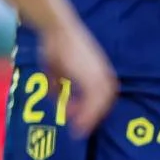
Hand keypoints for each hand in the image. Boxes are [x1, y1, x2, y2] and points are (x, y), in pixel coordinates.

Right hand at [39, 18, 115, 136]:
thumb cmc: (55, 46)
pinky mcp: (93, 79)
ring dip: (90, 118)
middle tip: (81, 128)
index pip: (101, 96)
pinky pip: (95, 102)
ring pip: (101, 105)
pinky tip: (80, 121)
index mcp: (98, 72)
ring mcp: (100, 76)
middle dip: (92, 117)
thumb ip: (58, 86)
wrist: (59, 30)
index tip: (82, 119)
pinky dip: (88, 114)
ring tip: (79, 129)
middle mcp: (103, 75)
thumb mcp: (55, 70)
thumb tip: (58, 100)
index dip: (92, 110)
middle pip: (104, 103)